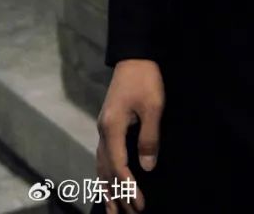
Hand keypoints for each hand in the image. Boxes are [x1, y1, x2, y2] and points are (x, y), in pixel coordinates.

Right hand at [96, 59, 163, 212]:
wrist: (134, 55)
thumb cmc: (145, 79)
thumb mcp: (153, 107)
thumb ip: (149, 138)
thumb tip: (147, 168)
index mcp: (112, 127)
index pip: (119, 166)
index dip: (130, 188)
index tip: (140, 206)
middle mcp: (103, 131)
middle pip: (107, 171)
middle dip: (117, 196)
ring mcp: (103, 128)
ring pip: (101, 165)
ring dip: (107, 189)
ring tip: (112, 211)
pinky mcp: (107, 124)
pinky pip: (102, 156)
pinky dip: (104, 174)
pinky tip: (107, 183)